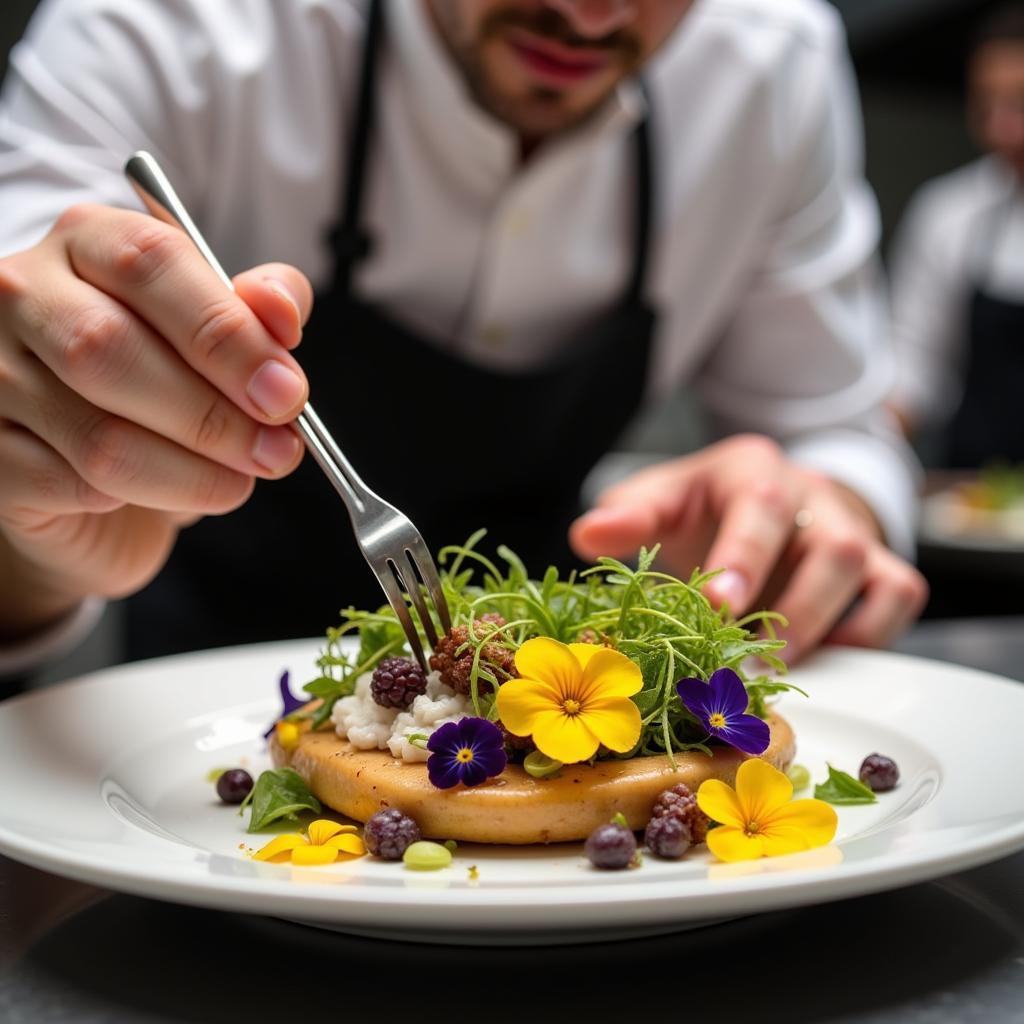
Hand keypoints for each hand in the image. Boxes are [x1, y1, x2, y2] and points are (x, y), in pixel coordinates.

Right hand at [0, 204, 312, 636]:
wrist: (100, 487)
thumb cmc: (164, 394)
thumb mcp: (222, 343)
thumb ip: (259, 314)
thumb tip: (281, 311)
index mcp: (90, 241)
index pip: (151, 263)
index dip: (228, 335)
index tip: (286, 393)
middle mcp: (22, 292)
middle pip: (110, 349)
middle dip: (214, 415)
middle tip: (276, 451)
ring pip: (97, 434)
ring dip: (191, 471)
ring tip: (239, 481)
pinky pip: (71, 485)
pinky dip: (136, 498)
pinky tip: (162, 491)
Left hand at [569, 435, 927, 662]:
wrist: (762, 503)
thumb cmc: (703, 509)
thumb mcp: (659, 500)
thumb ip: (627, 516)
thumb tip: (587, 536)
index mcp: (752, 470)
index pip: (762, 504)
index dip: (745, 556)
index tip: (719, 606)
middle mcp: (813, 495)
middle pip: (830, 547)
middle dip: (790, 612)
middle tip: (743, 661)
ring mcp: (852, 530)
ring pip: (871, 574)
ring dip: (822, 630)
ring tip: (769, 666)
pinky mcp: (879, 564)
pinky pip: (899, 596)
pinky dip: (867, 635)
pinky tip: (816, 656)